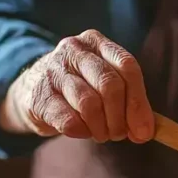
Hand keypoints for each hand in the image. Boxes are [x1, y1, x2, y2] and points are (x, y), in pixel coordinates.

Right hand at [0, 29, 154, 142]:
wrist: (31, 90)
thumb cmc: (79, 89)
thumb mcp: (105, 85)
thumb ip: (130, 103)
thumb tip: (145, 131)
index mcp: (97, 43)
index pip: (127, 66)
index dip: (139, 101)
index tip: (144, 131)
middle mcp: (75, 51)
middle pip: (110, 84)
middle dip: (120, 118)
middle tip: (119, 134)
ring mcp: (53, 70)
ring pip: (89, 104)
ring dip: (101, 128)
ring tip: (101, 134)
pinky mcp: (39, 95)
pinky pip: (69, 120)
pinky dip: (81, 132)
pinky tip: (82, 131)